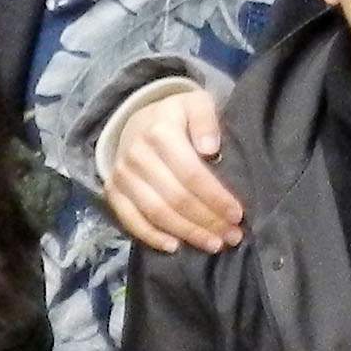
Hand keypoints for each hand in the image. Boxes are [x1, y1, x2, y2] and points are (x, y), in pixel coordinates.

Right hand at [103, 87, 243, 252]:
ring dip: (187, 233)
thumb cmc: (177, 116)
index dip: (215, 197)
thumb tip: (210, 148)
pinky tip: (175, 246)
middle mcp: (137, 155)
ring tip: (214, 244)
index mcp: (160, 132)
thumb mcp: (196, 103)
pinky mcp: (113, 192)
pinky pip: (130, 220)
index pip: (192, 174)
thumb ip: (206, 119)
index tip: (237, 214)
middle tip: (232, 236)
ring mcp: (122, 176)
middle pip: (176, 197)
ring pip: (157, 213)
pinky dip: (152, 237)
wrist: (137, 121)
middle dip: (207, 220)